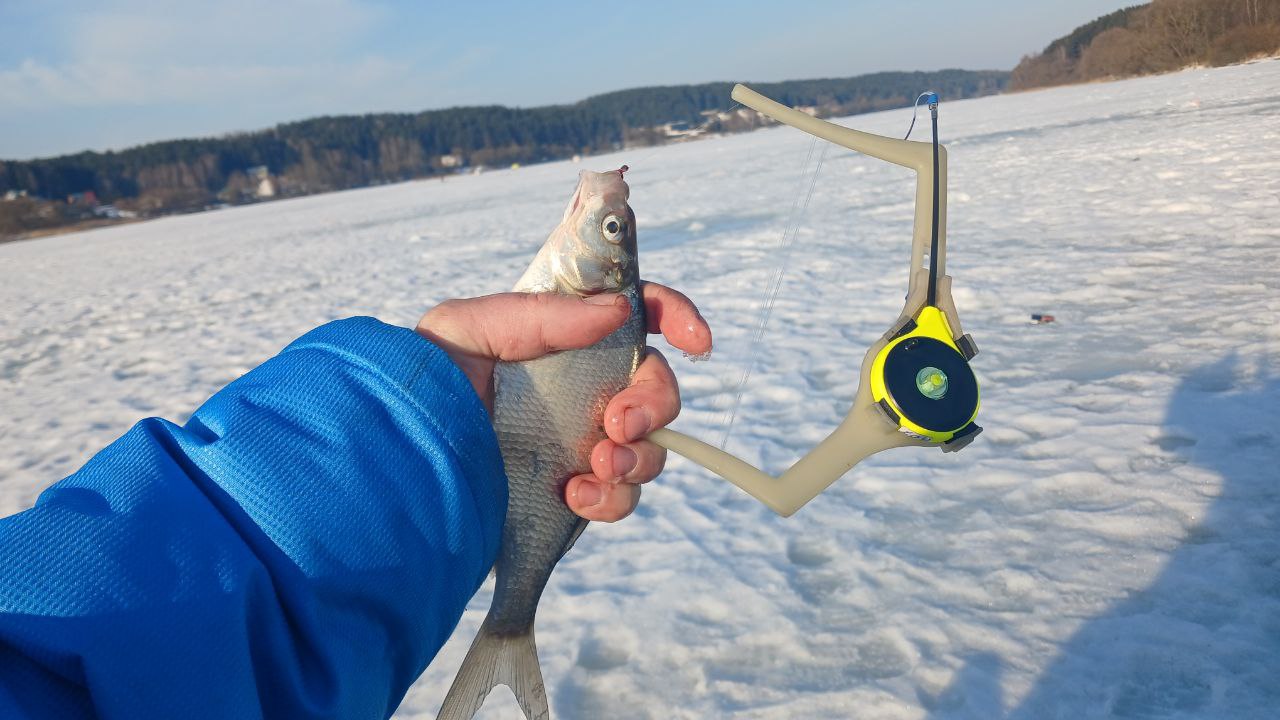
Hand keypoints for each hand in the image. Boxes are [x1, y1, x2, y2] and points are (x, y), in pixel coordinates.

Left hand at [416, 282, 711, 522]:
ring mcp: (579, 442)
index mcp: (564, 338)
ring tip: (598, 466)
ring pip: (650, 448)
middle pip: (656, 386)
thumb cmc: (422, 381)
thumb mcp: (470, 327)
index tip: (696, 341)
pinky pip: (619, 497)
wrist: (394, 461)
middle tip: (619, 424)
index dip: (677, 317)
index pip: (638, 314)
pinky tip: (576, 496)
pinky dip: (611, 499)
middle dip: (656, 403)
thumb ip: (546, 316)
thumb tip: (618, 311)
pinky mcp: (571, 490)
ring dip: (639, 458)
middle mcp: (582, 389)